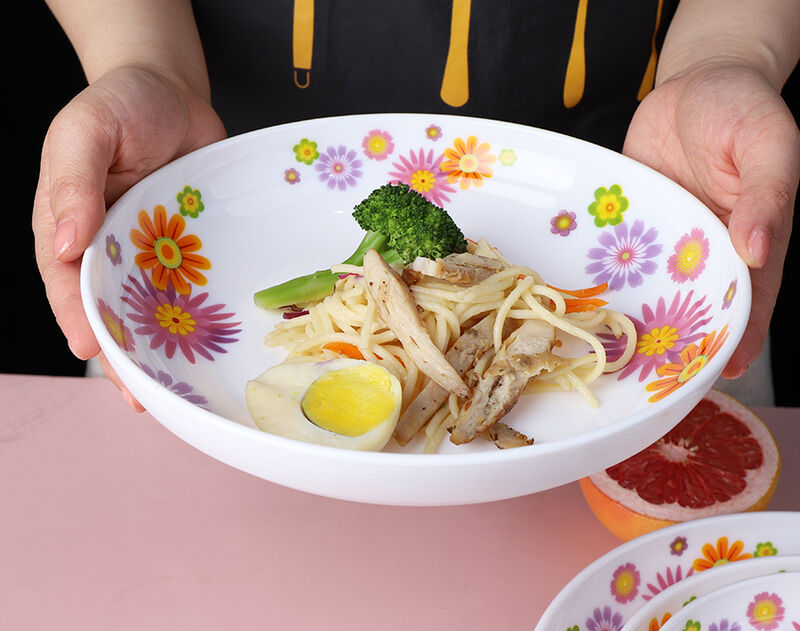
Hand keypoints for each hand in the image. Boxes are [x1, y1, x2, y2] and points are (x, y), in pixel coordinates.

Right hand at [33, 65, 225, 408]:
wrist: (172, 89)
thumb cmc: (120, 104)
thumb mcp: (85, 131)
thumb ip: (73, 182)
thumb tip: (64, 244)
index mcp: (70, 226)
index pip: (68, 282)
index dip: (78, 317)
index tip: (93, 349)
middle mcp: (109, 248)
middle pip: (112, 310)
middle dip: (124, 355)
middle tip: (141, 396)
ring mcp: (151, 252)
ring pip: (153, 310)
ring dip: (162, 350)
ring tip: (176, 392)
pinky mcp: (189, 249)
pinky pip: (192, 287)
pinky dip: (196, 318)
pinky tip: (209, 346)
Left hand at [623, 60, 799, 379]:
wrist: (697, 80)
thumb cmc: (743, 107)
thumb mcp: (768, 142)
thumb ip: (767, 194)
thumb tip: (757, 248)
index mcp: (750, 238)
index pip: (749, 297)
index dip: (739, 336)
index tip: (724, 372)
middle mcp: (705, 247)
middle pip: (696, 303)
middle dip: (681, 339)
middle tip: (658, 378)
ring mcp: (666, 238)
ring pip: (653, 286)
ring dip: (637, 315)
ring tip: (615, 354)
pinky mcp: (633, 223)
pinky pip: (619, 254)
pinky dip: (605, 276)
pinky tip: (584, 300)